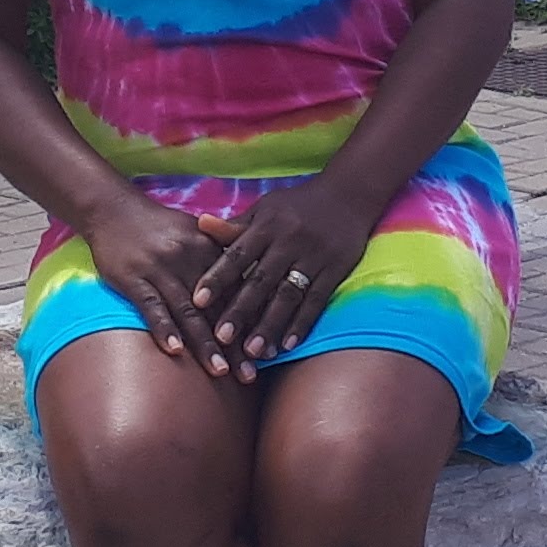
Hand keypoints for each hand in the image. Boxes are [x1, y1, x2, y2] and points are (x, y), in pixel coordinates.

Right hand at [79, 194, 238, 373]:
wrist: (114, 209)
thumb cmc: (159, 225)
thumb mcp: (196, 231)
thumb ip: (223, 254)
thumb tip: (253, 281)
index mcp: (208, 249)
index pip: (235, 291)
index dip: (252, 323)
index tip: (267, 351)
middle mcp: (188, 259)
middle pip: (216, 307)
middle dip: (234, 344)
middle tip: (250, 374)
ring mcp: (160, 270)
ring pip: (187, 312)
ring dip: (205, 343)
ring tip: (220, 371)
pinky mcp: (133, 279)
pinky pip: (151, 307)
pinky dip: (164, 328)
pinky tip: (175, 350)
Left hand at [188, 177, 377, 379]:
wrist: (349, 194)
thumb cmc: (298, 204)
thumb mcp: (265, 208)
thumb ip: (235, 225)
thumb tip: (200, 225)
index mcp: (267, 225)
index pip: (237, 254)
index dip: (217, 277)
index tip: (197, 301)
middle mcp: (289, 242)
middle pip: (261, 280)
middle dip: (240, 310)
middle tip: (221, 338)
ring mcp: (314, 257)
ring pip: (288, 295)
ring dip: (270, 324)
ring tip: (253, 352)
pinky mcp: (335, 270)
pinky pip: (317, 300)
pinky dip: (302, 323)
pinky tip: (287, 345)